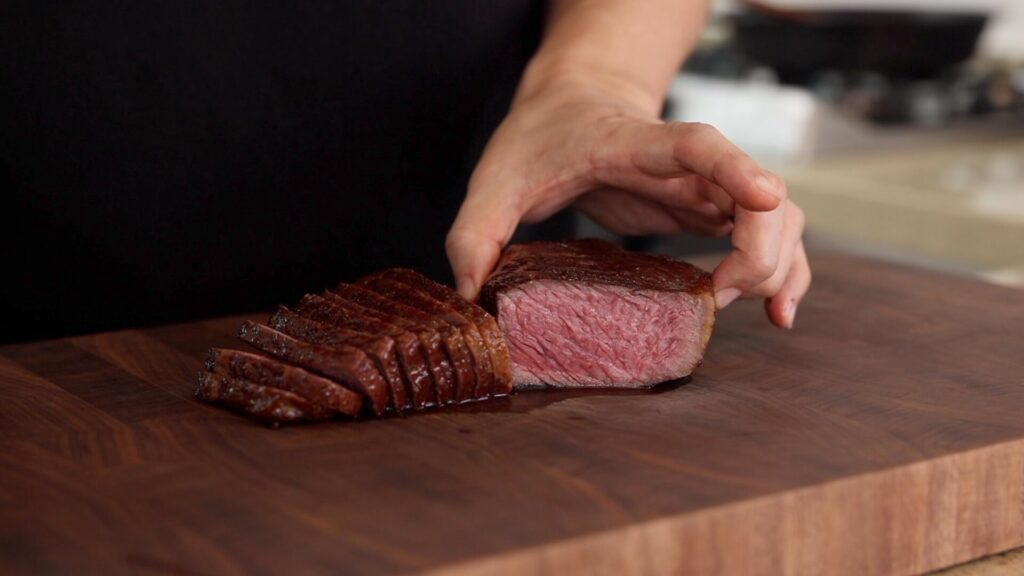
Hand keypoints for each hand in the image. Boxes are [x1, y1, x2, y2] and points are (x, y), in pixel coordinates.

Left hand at [446, 74, 810, 327]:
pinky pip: (769, 240)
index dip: (735, 169)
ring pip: (779, 221)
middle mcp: (687, 165)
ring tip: (739, 311)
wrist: (572, 104)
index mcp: (636, 145)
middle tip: (713, 298)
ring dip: (776, 269)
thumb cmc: (540, 135)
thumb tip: (471, 297)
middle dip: (757, 255)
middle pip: (760, 199)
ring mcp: (707, 188)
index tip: (766, 197)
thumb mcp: (495, 179)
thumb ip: (474, 233)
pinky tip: (777, 315)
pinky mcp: (710, 212)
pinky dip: (783, 275)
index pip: (698, 145)